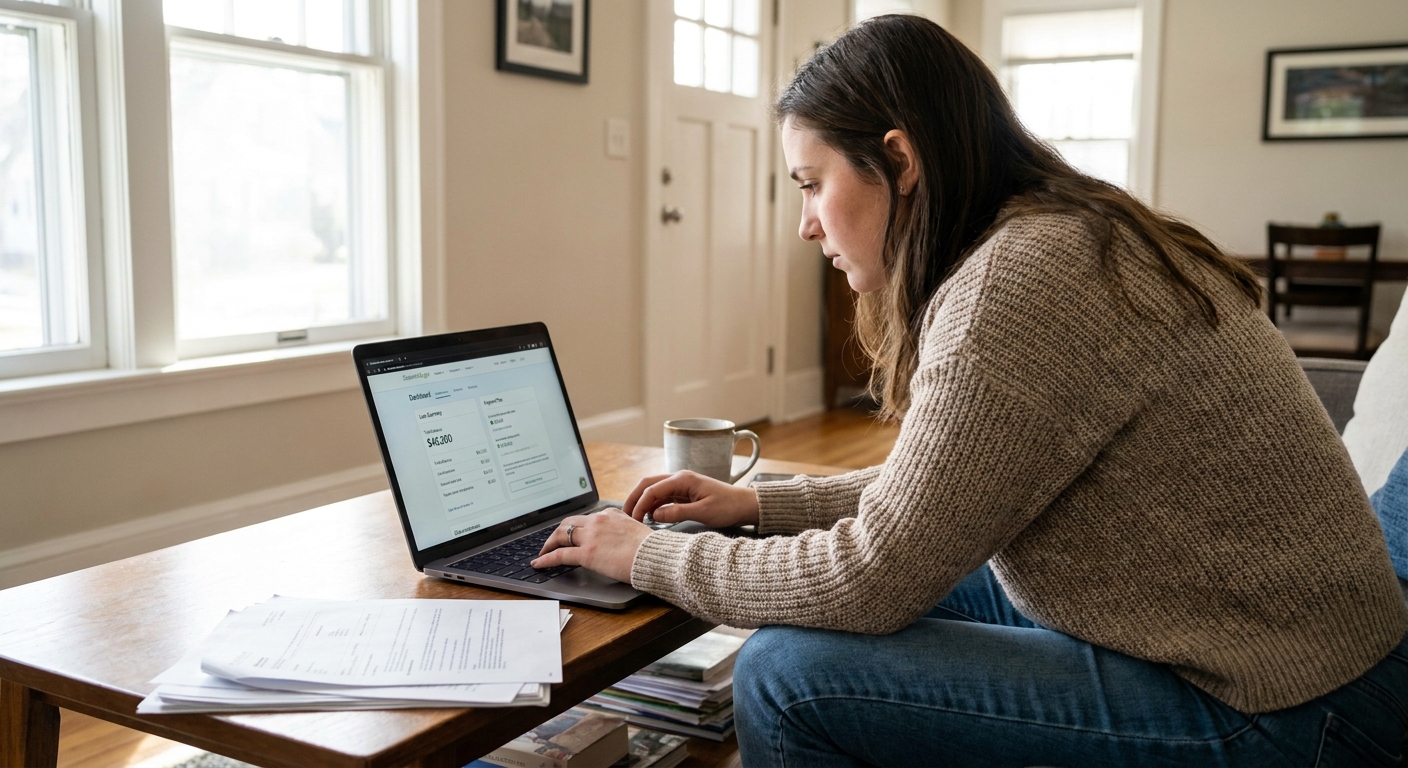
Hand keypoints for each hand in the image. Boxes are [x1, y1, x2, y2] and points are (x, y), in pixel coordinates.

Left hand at [531, 509, 653, 582]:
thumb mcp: (637, 532)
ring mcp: (591, 536)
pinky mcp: (587, 553)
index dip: (576, 527)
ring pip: (560, 535)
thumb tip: (620, 541)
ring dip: (549, 544)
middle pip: (569, 523)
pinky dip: (546, 559)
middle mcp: (598, 521)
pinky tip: (539, 563)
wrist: (656, 556)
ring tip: (543, 552)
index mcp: (611, 514)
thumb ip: (623, 531)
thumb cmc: (652, 549)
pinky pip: (560, 555)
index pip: (586, 518)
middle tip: (552, 542)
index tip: (572, 533)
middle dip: (557, 532)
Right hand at [622, 471, 760, 527]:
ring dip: (642, 501)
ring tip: (633, 517)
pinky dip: (652, 504)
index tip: (633, 519)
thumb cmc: (728, 507)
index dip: (640, 504)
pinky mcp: (684, 492)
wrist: (745, 505)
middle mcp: (680, 478)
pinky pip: (663, 496)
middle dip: (634, 498)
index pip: (652, 489)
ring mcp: (681, 484)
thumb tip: (655, 515)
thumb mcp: (703, 512)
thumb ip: (677, 513)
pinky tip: (648, 516)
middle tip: (624, 515)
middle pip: (648, 484)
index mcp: (683, 479)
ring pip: (654, 489)